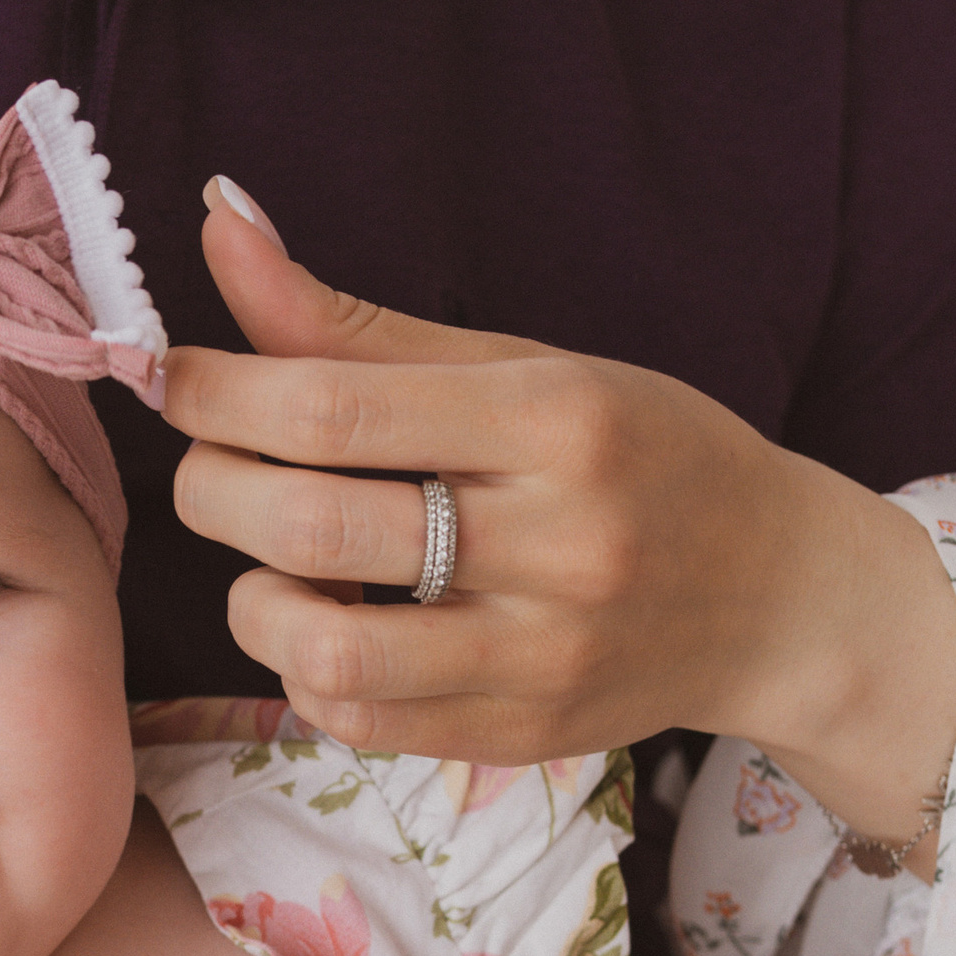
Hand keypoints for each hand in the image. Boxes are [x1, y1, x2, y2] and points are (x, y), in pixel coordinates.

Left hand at [164, 182, 955, 845]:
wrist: (780, 596)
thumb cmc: (641, 456)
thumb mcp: (524, 366)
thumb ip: (357, 323)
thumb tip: (218, 219)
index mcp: (557, 422)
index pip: (335, 404)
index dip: (219, 390)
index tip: (176, 378)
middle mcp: (558, 543)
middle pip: (312, 522)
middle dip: (213, 489)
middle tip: (208, 467)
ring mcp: (542, 656)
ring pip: (324, 649)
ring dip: (254, 600)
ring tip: (271, 562)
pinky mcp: (523, 737)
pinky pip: (359, 720)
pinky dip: (308, 672)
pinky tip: (331, 626)